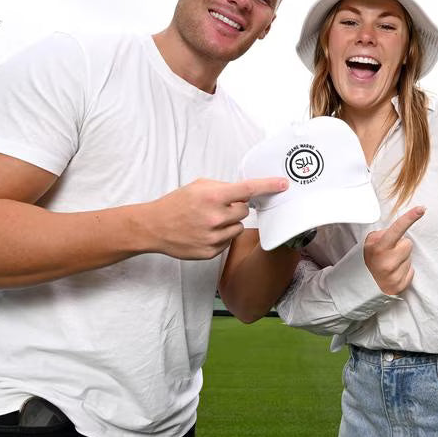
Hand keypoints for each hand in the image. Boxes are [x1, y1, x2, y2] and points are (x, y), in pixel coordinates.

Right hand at [143, 177, 286, 259]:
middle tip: (219, 207)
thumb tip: (245, 193)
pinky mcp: (210, 252)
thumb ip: (223, 188)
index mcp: (213, 197)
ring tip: (208, 221)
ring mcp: (213, 237)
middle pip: (244, 211)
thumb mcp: (198, 186)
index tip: (283, 184)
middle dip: (236, 207)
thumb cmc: (176, 204)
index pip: (248, 190)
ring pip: (237, 228)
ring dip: (229, 223)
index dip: (268, 186)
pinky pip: (228, 242)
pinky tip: (204, 232)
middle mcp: (215, 218)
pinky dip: (221, 237)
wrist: (154, 226)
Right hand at [363, 206, 425, 294]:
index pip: (397, 229)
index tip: (421, 209)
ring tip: (390, 263)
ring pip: (410, 258)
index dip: (409, 218)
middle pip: (408, 243)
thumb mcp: (371, 241)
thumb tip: (401, 227)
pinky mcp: (400, 286)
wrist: (363, 282)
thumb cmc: (371, 257)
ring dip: (403, 259)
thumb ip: (385, 233)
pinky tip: (394, 273)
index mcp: (378, 248)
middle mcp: (386, 262)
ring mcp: (393, 276)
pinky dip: (405, 271)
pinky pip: (411, 271)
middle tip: (389, 253)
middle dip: (401, 246)